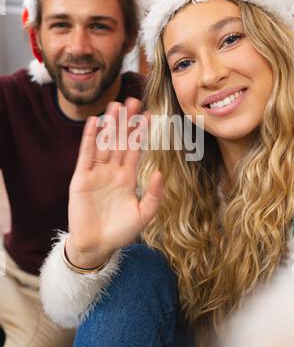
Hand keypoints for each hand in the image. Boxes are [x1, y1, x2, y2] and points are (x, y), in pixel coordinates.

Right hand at [67, 98, 163, 267]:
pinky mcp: (81, 178)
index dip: (142, 132)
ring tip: (116, 105)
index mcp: (128, 177)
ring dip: (109, 125)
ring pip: (104, 143)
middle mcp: (113, 171)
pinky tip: (93, 122)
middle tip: (133, 100)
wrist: (96, 246)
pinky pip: (85, 155)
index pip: (136, 149)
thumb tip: (159, 172)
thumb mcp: (144, 214)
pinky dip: (89, 139)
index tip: (149, 114)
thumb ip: (154, 194)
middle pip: (120, 141)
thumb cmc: (121, 231)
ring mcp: (97, 173)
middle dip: (127, 122)